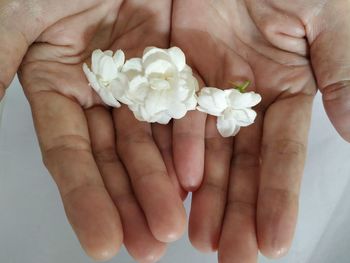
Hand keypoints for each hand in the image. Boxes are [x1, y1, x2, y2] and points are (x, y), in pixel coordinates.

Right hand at [1, 0, 186, 260]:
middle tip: (150, 247)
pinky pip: (183, 107)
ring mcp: (138, 80)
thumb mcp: (12, 20)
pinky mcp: (172, 64)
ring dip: (163, 185)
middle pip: (116, 158)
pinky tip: (196, 179)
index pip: (71, 156)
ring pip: (152, 141)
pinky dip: (188, 143)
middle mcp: (99, 92)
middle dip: (132, 203)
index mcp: (57, 86)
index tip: (102, 245)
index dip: (85, 200)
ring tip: (174, 228)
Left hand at [172, 0, 349, 261]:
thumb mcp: (331, 24)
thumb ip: (344, 79)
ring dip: (205, 194)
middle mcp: (248, 100)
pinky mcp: (179, 73)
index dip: (278, 199)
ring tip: (200, 238)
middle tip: (231, 256)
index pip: (283, 157)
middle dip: (238, 210)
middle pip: (243, 165)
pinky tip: (179, 185)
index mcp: (288, 92)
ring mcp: (211, 89)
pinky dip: (178, 150)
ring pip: (207, 151)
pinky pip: (175, 117)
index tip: (274, 243)